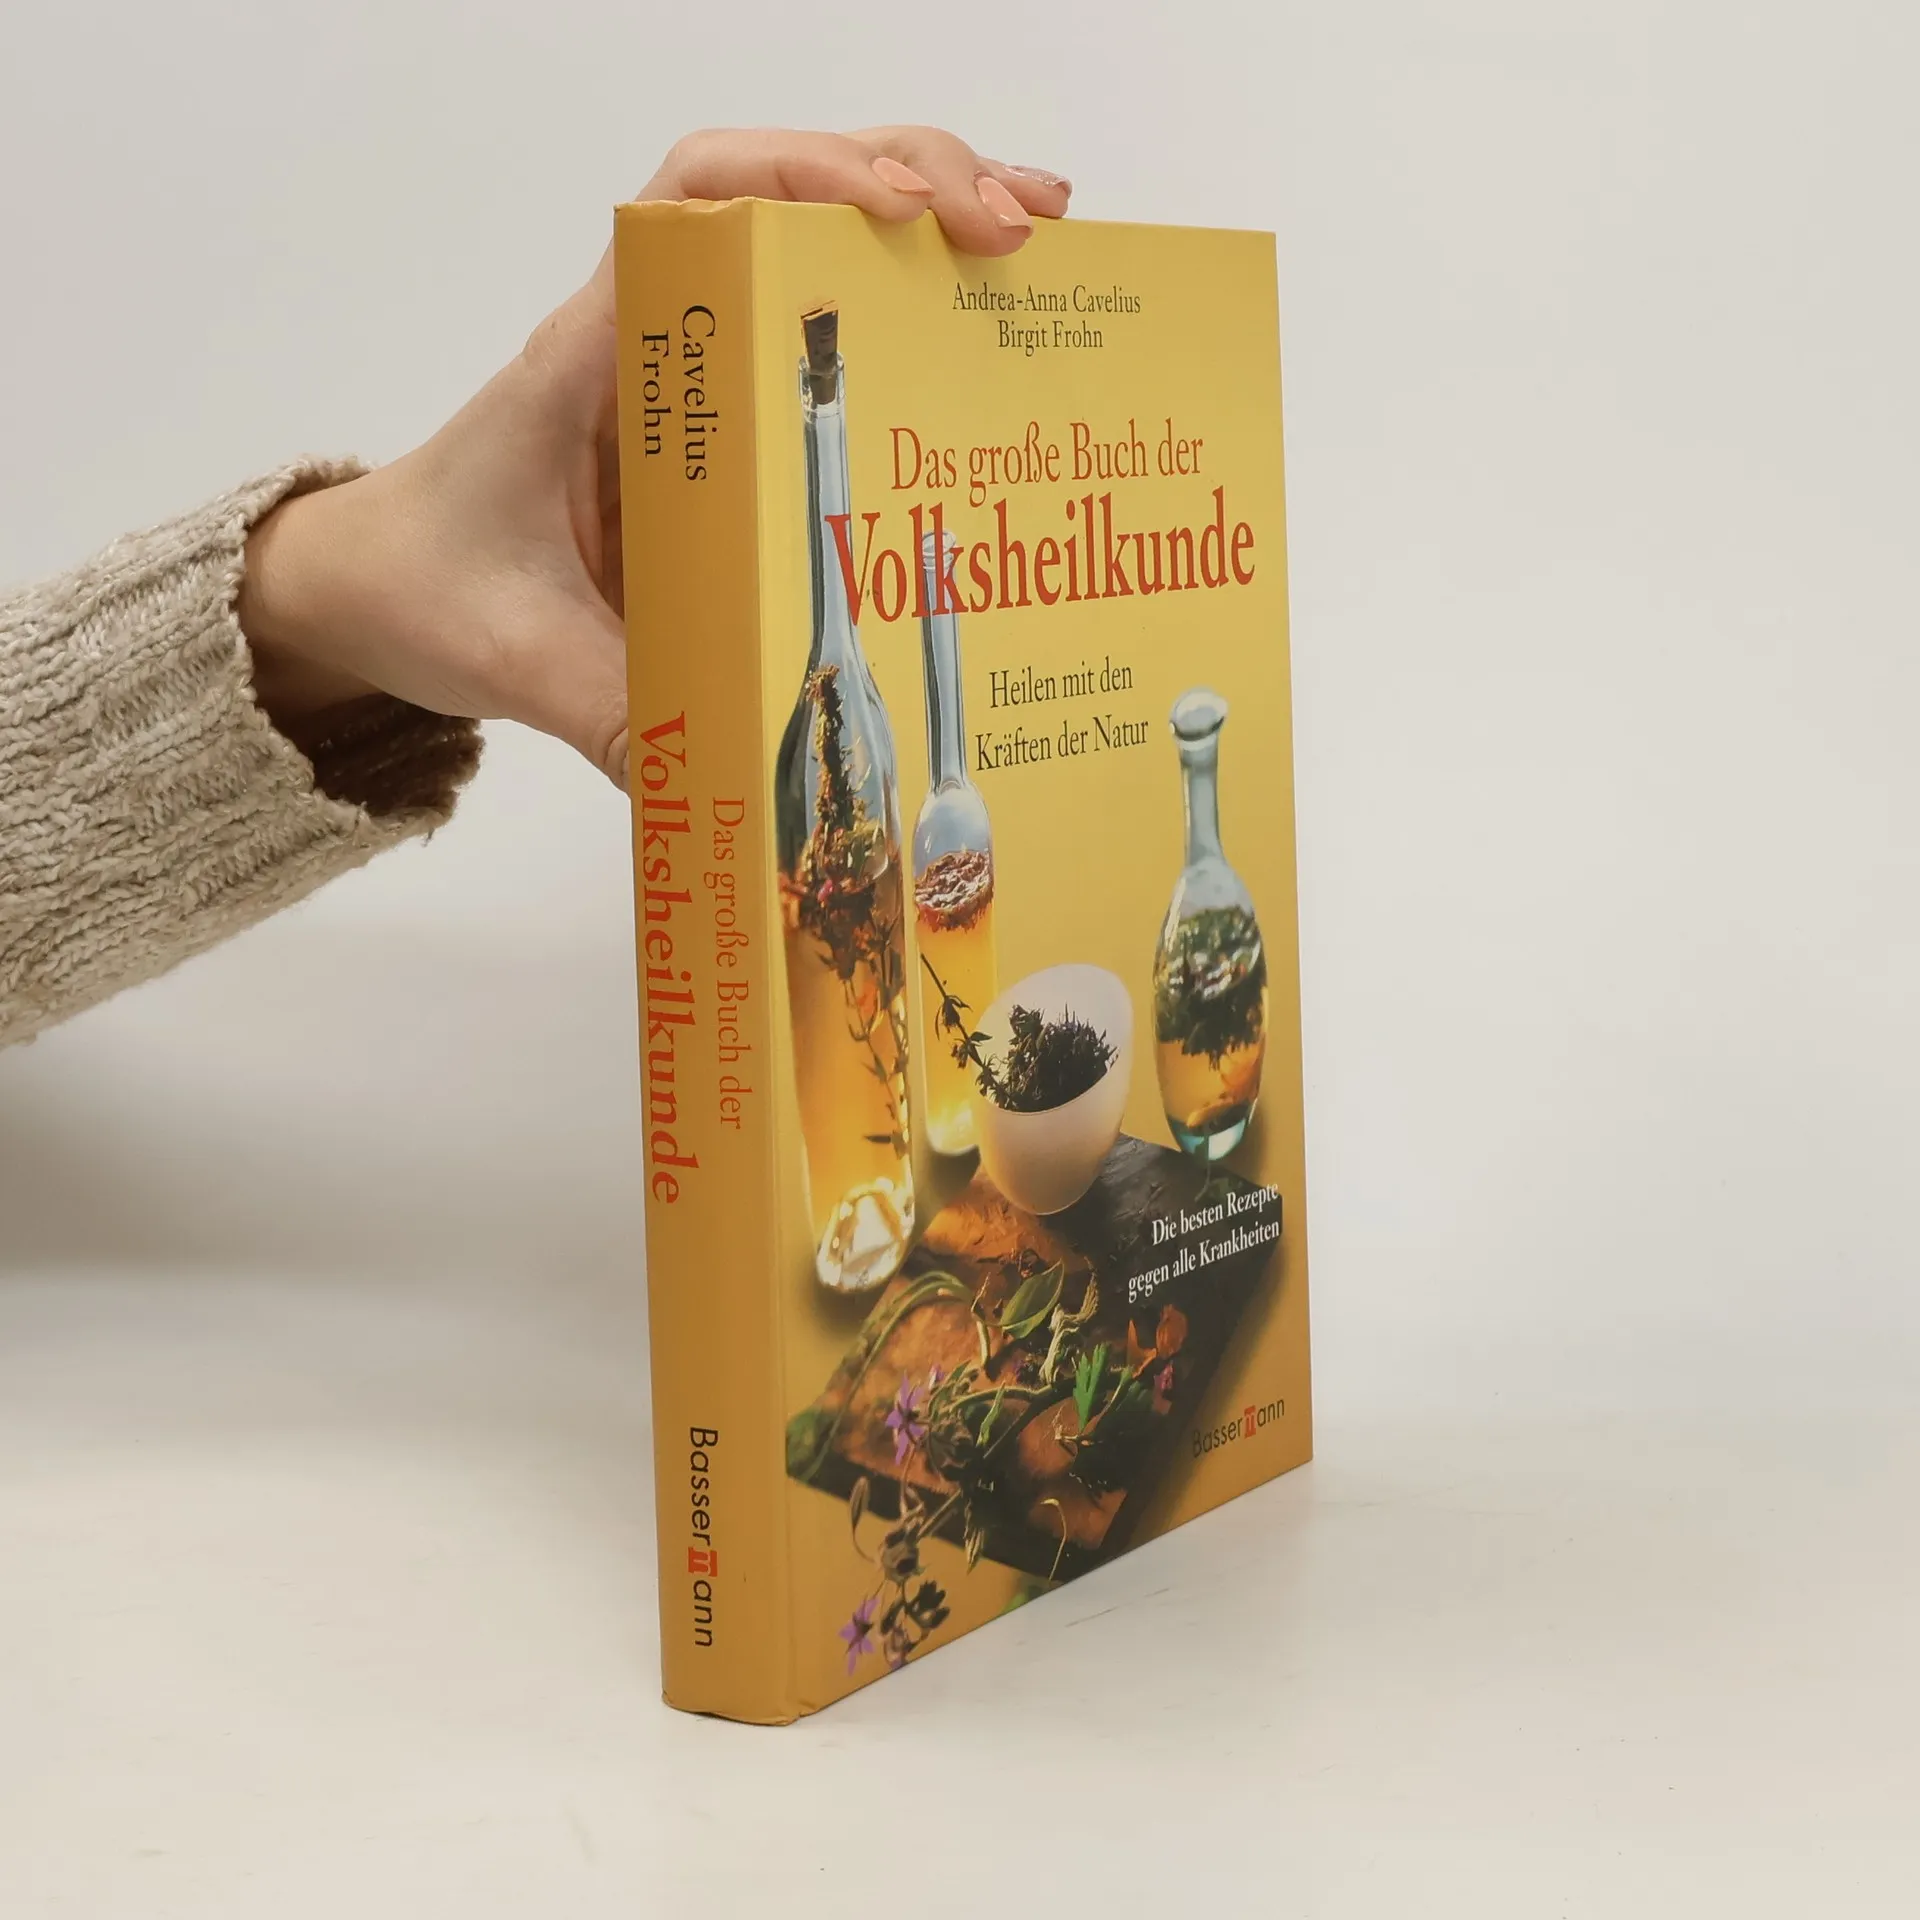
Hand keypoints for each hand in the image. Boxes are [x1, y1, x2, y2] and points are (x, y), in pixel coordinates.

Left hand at [240, 127, 1071, 787]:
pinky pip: (802, 327)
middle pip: (782, 187)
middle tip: (1023, 230)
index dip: (810, 177)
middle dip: (912, 181)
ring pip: (803, 236)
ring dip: (920, 218)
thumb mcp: (518, 662)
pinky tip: (969, 323)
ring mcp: (681, 367)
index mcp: (593, 360)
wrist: (369, 587)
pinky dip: (889, 302)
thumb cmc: (426, 590)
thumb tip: (732, 795)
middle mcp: (645, 337)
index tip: (906, 217)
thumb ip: (616, 720)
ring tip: (1037, 237)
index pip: (696, 197)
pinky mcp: (706, 415)